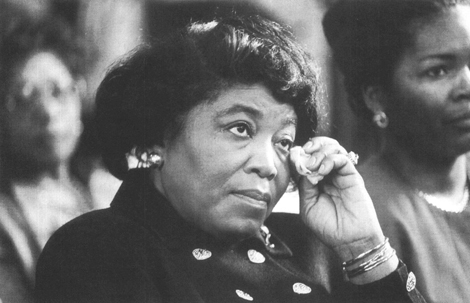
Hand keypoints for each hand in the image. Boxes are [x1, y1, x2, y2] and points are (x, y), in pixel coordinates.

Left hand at [290, 137, 383, 261]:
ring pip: (332, 148)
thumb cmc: (328, 226)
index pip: (307, 159)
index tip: (293, 157)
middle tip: (303, 153)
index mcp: (315, 181)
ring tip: (312, 165)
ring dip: (319, 152)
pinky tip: (322, 171)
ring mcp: (340, 174)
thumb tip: (302, 167)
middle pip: (320, 148)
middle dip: (310, 147)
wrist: (349, 240)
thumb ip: (304, 186)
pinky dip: (329, 159)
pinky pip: (342, 158)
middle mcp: (328, 175)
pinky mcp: (352, 176)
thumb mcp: (307, 206)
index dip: (300, 155)